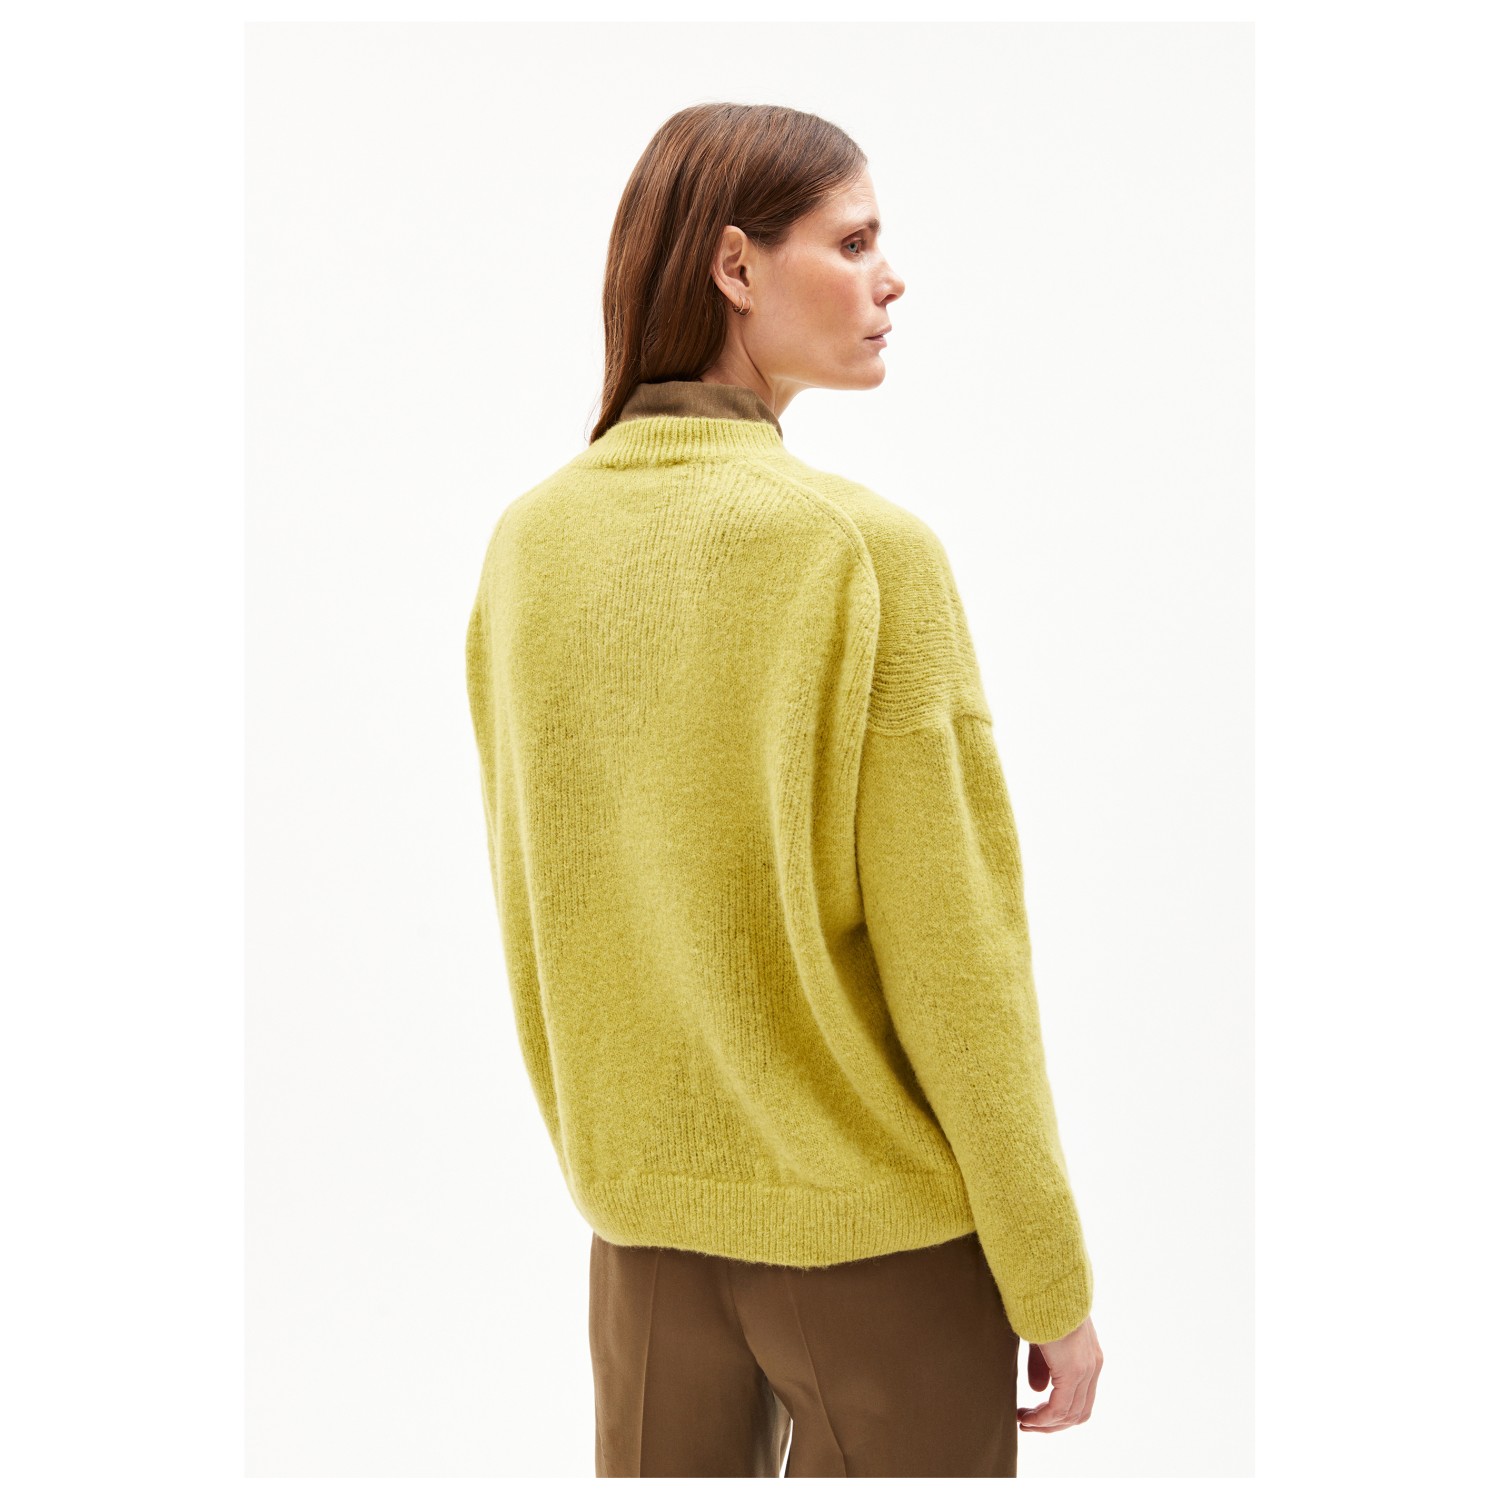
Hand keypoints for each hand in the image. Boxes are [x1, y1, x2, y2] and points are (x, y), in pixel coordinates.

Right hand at [1017, 1314, 1102, 1432]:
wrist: (1046, 1283)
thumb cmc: (1041, 1304)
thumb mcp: (1044, 1339)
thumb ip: (1044, 1366)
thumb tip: (1038, 1390)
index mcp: (1089, 1357)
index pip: (1080, 1399)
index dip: (1058, 1414)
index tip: (1034, 1415)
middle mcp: (1093, 1366)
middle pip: (1078, 1413)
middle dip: (1052, 1424)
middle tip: (1027, 1424)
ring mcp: (1085, 1369)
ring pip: (1070, 1414)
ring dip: (1045, 1424)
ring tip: (1023, 1422)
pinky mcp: (1072, 1370)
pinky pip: (1059, 1408)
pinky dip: (1043, 1419)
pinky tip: (1027, 1418)